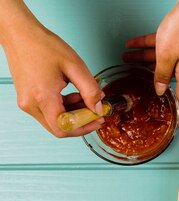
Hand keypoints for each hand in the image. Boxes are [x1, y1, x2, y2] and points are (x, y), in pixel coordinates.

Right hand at [1, 15, 103, 136]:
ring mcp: (26, 102)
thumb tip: (98, 108)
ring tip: (86, 99)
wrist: (20, 34)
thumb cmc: (43, 46)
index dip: (85, 127)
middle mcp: (30, 104)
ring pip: (54, 121)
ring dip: (73, 114)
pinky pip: (48, 112)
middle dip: (81, 122)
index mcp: (42, 97)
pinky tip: (74, 95)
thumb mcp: (75, 66)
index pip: (65, 128)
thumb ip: (90, 90)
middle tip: (95, 112)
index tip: (98, 119)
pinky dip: (63, 108)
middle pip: (59, 128)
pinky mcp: (26, 98)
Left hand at [123, 0, 178, 123]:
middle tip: (135, 81)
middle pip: (168, 76)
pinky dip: (150, 46)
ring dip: (144, 59)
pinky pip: (164, 46)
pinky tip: (134, 44)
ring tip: (127, 57)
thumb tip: (160, 89)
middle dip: (150, 77)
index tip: (178, 123)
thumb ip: (162, 74)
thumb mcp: (167, 55)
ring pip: (163, 59)